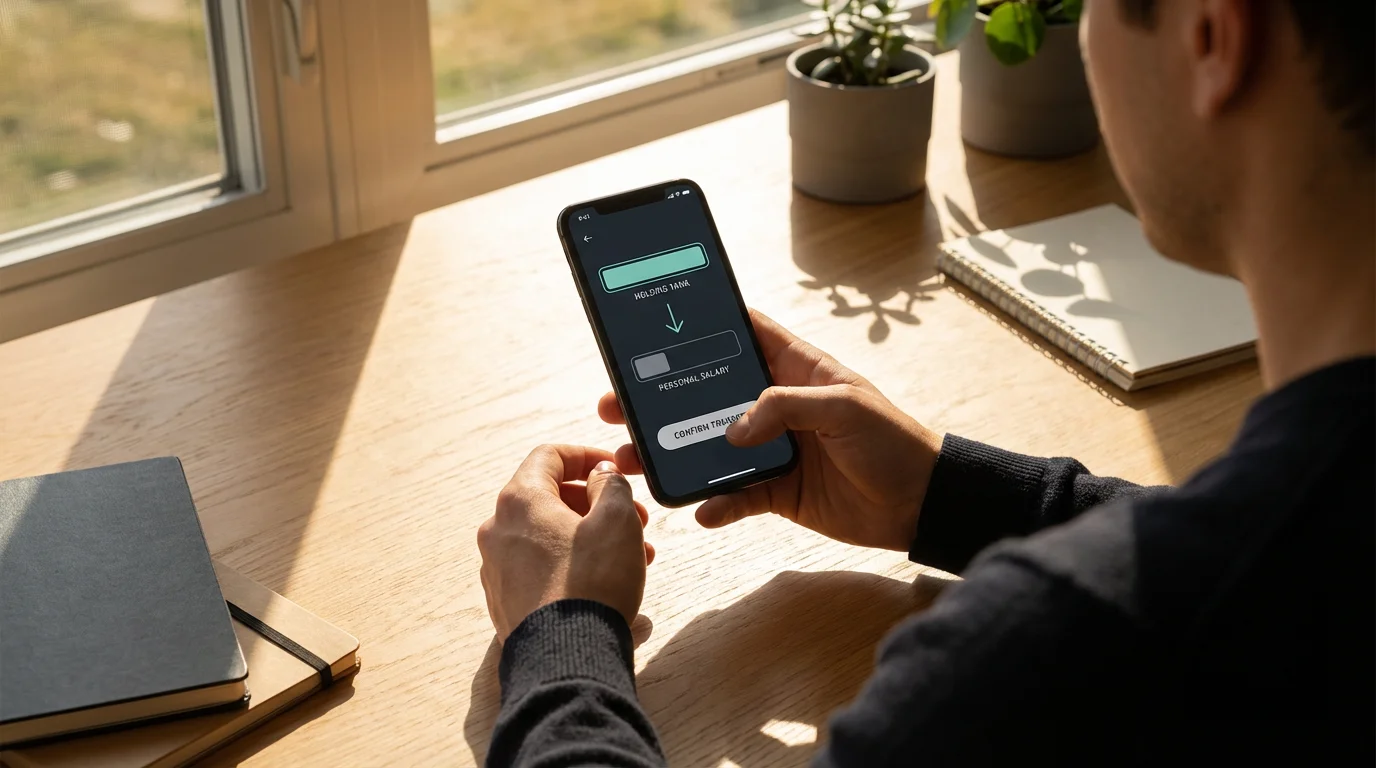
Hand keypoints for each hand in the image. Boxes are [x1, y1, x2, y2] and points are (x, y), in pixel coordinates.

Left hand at [477, 445, 653, 640]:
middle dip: (595, 503)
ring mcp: (497, 567)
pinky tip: (603, 579)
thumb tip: (601, 476)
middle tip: (633, 518)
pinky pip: (539, 566)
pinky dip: (570, 561)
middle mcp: (498, 529)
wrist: (566, 656)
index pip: (549, 456)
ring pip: (547, 534)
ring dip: (588, 535)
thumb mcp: (618, 520)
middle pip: (549, 497)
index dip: (586, 456)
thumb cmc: (592, 584)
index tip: (611, 468)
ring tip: (630, 554)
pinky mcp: (504, 599)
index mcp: (520, 500)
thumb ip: (611, 485)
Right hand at [598, 309, 942, 550]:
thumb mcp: (844, 406)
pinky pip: (734, 496)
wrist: (921, 504)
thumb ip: (785, 407)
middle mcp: (775, 405)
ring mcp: (772, 449)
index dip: (701, 323)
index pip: (741, 332)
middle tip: (617, 405)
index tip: (653, 322)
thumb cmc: (893, 440)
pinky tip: (699, 510)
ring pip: (708, 447)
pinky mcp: (776, 492)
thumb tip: (733, 429)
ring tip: (633, 460)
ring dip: (672, 454)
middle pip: (705, 395)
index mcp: (793, 368)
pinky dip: (714, 504)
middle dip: (660, 399)